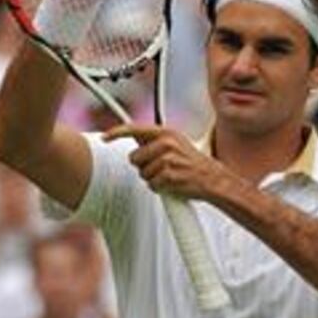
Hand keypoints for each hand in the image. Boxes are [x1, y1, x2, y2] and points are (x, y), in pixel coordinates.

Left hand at [103, 125, 225, 199]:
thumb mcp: (176, 143)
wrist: (212, 179)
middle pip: (134, 158)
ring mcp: (168, 159)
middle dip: (143, 166)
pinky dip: (159, 188)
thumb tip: (134, 138)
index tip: (104, 137)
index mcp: (166, 132)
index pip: (134, 129)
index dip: (116, 132)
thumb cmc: (191, 163)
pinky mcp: (169, 175)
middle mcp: (166, 142)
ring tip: (169, 175)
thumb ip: (155, 140)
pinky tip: (172, 183)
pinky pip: (151, 185)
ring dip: (152, 178)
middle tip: (160, 167)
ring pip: (142, 173)